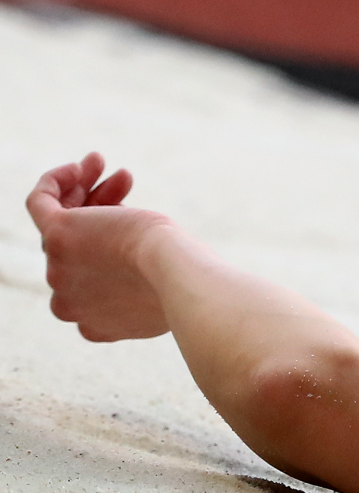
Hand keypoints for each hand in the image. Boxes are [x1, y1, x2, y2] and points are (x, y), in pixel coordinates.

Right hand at [26, 153, 174, 341]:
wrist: (177, 275)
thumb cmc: (184, 285)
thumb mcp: (166, 299)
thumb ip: (147, 294)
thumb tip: (148, 275)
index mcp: (93, 326)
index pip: (91, 278)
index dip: (111, 245)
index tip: (135, 220)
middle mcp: (68, 303)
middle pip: (80, 246)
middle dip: (101, 209)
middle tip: (125, 181)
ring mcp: (59, 271)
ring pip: (64, 222)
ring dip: (88, 189)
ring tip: (116, 169)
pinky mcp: (58, 238)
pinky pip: (40, 203)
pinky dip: (56, 181)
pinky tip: (81, 165)